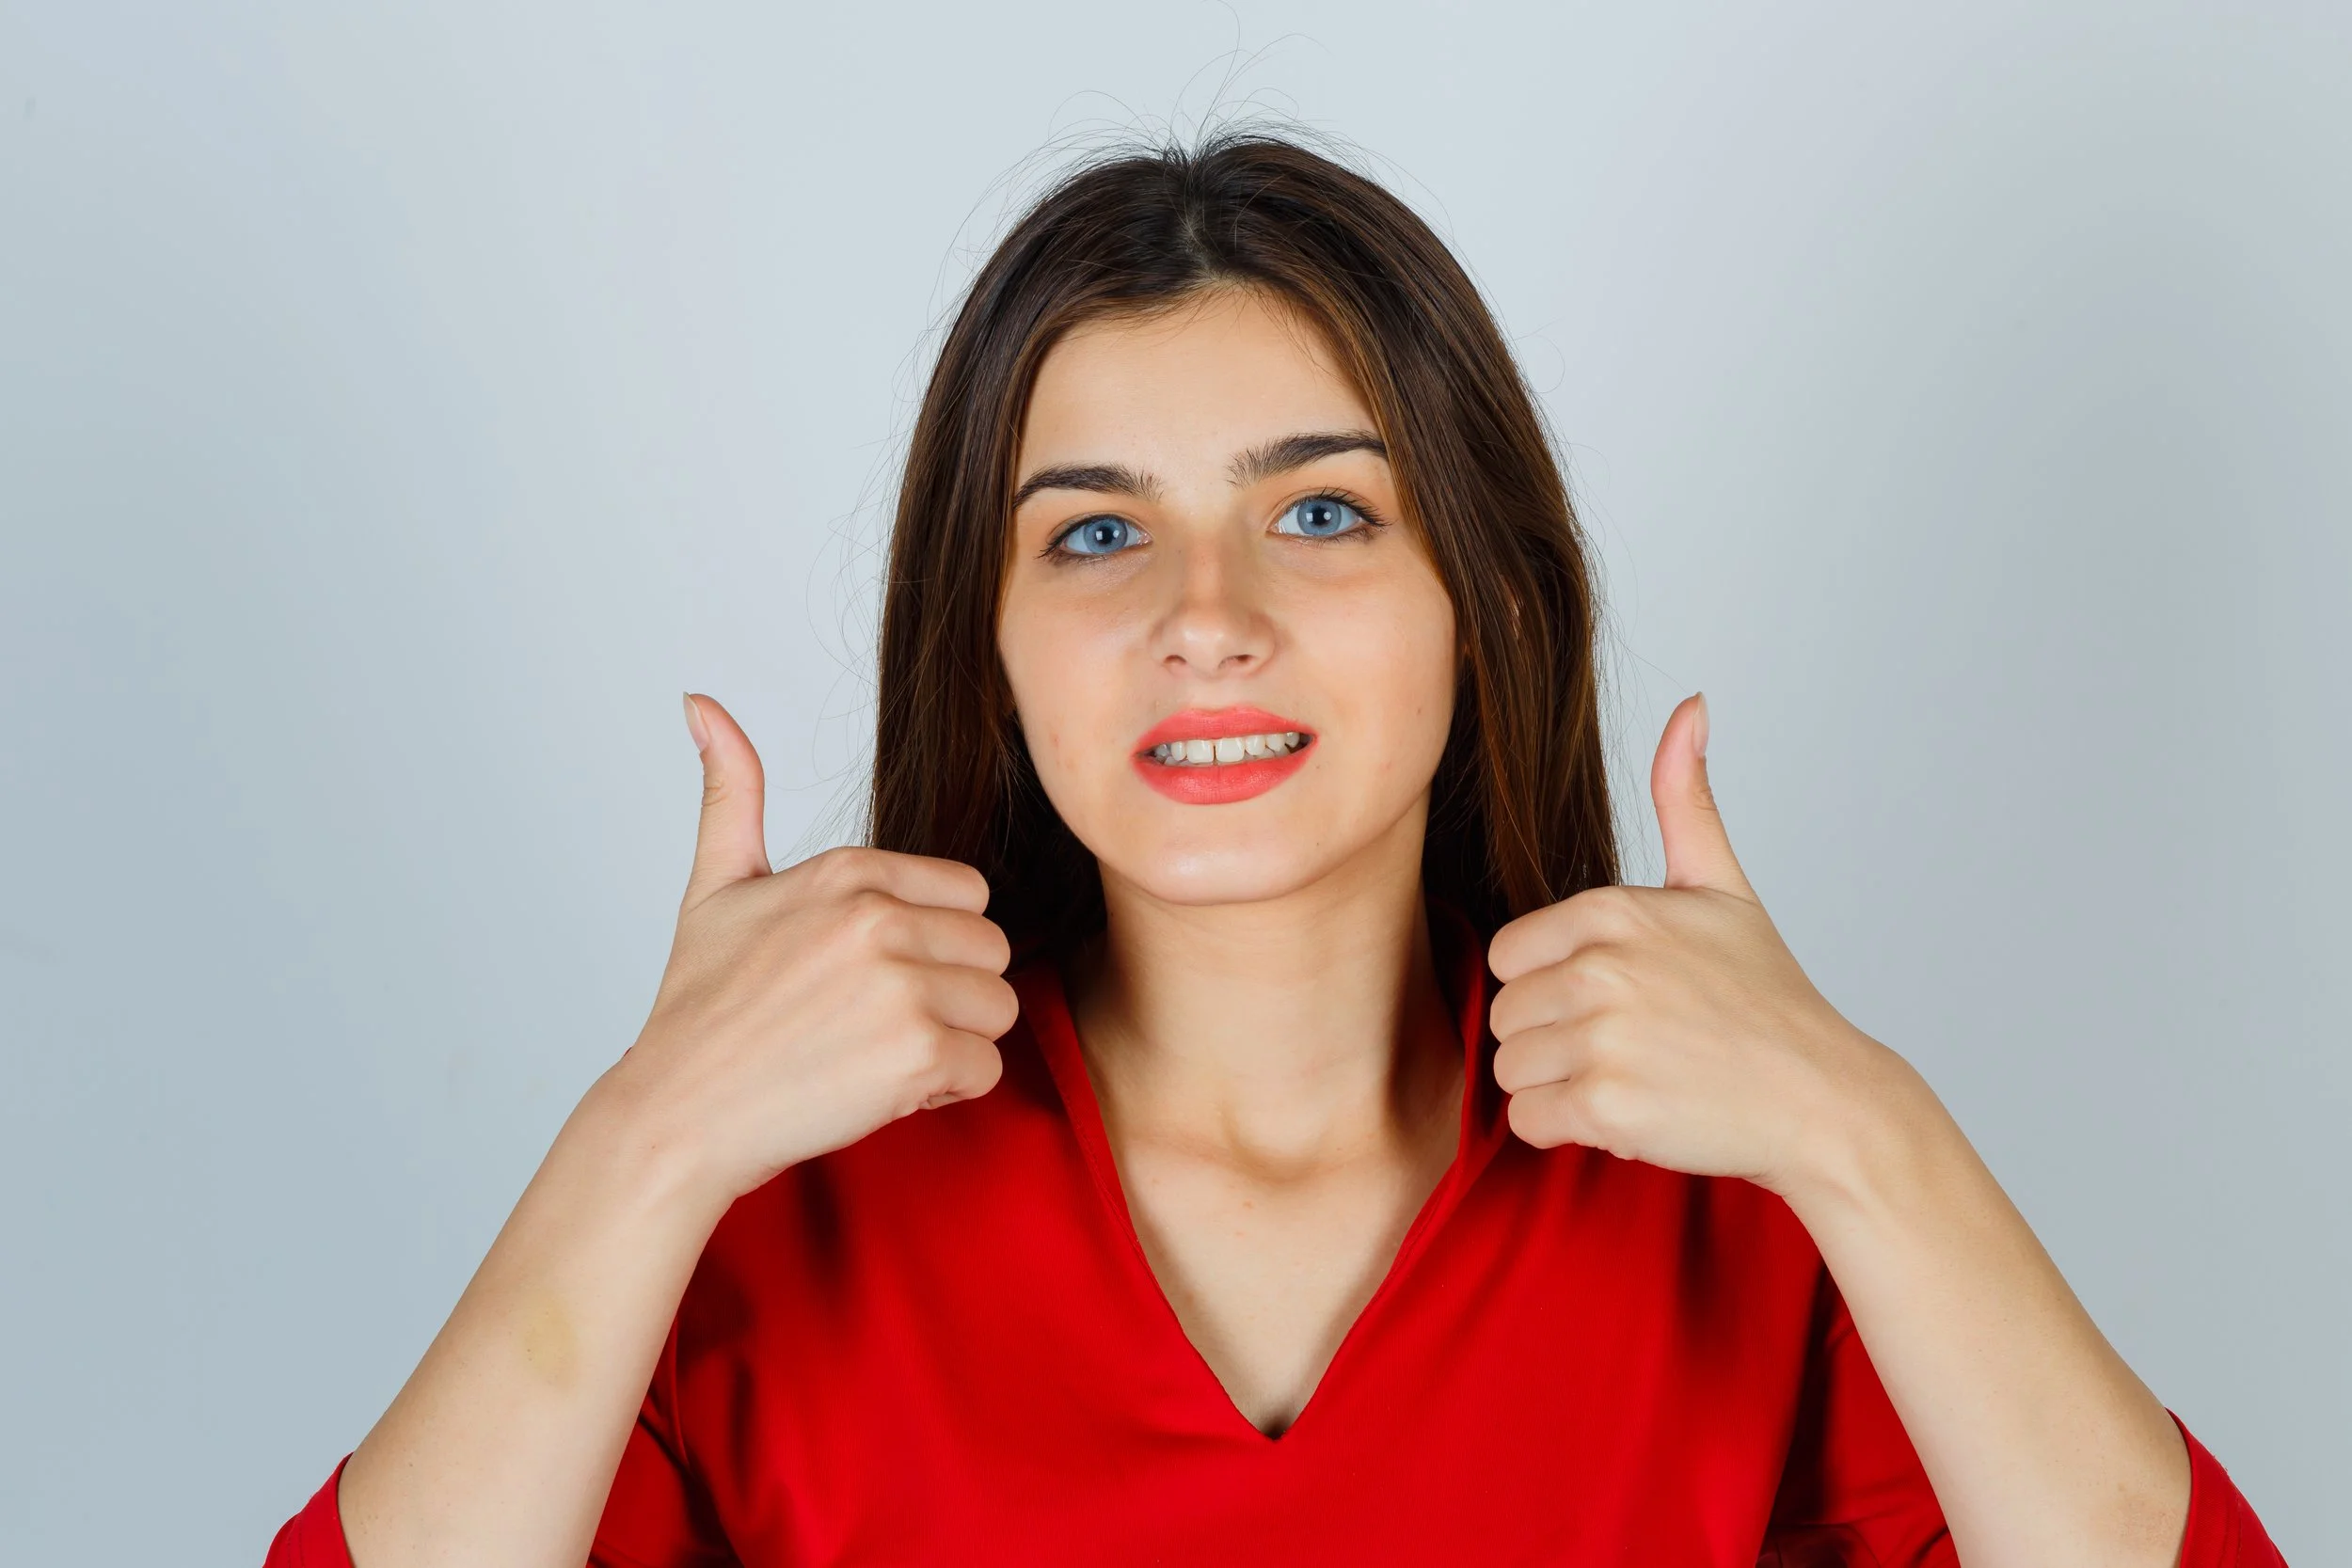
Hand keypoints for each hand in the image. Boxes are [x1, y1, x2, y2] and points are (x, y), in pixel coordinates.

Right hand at [593, 694, 1017, 1202]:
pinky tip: (883, 1088)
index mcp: (848, 871)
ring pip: (997, 1007)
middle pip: (991, 949)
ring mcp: (901, 986)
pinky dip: (945, 1090)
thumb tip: (700, 704)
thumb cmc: (700, 1009)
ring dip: (952, 1042)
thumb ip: (731, 793)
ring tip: (878, 1053)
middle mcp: (879, 918)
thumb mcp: (714, 886)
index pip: (968, 893)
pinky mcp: (917, 1053)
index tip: (873, 974)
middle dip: (950, 991)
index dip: (931, 942)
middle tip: (878, 1022)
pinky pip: (986, 1066)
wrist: (677, 1115)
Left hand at [1487, 693, 1914, 1194]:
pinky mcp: (1605, 1104)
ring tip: (1630, 1079)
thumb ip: (1686, 799)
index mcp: (1612, 910)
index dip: (1551, 984)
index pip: (1509, 954)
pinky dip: (1565, 1130)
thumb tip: (1691, 706)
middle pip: (1505, 1012)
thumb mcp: (1723, 887)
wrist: (1822, 1099)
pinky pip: (1528, 1119)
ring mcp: (1602, 1036)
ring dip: (1556, 1087)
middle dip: (1552, 1039)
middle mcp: (1602, 966)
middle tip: (1629, 1048)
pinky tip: (1627, 1114)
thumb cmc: (1766, 998)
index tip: (1612, 1001)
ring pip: (1510, 1067)